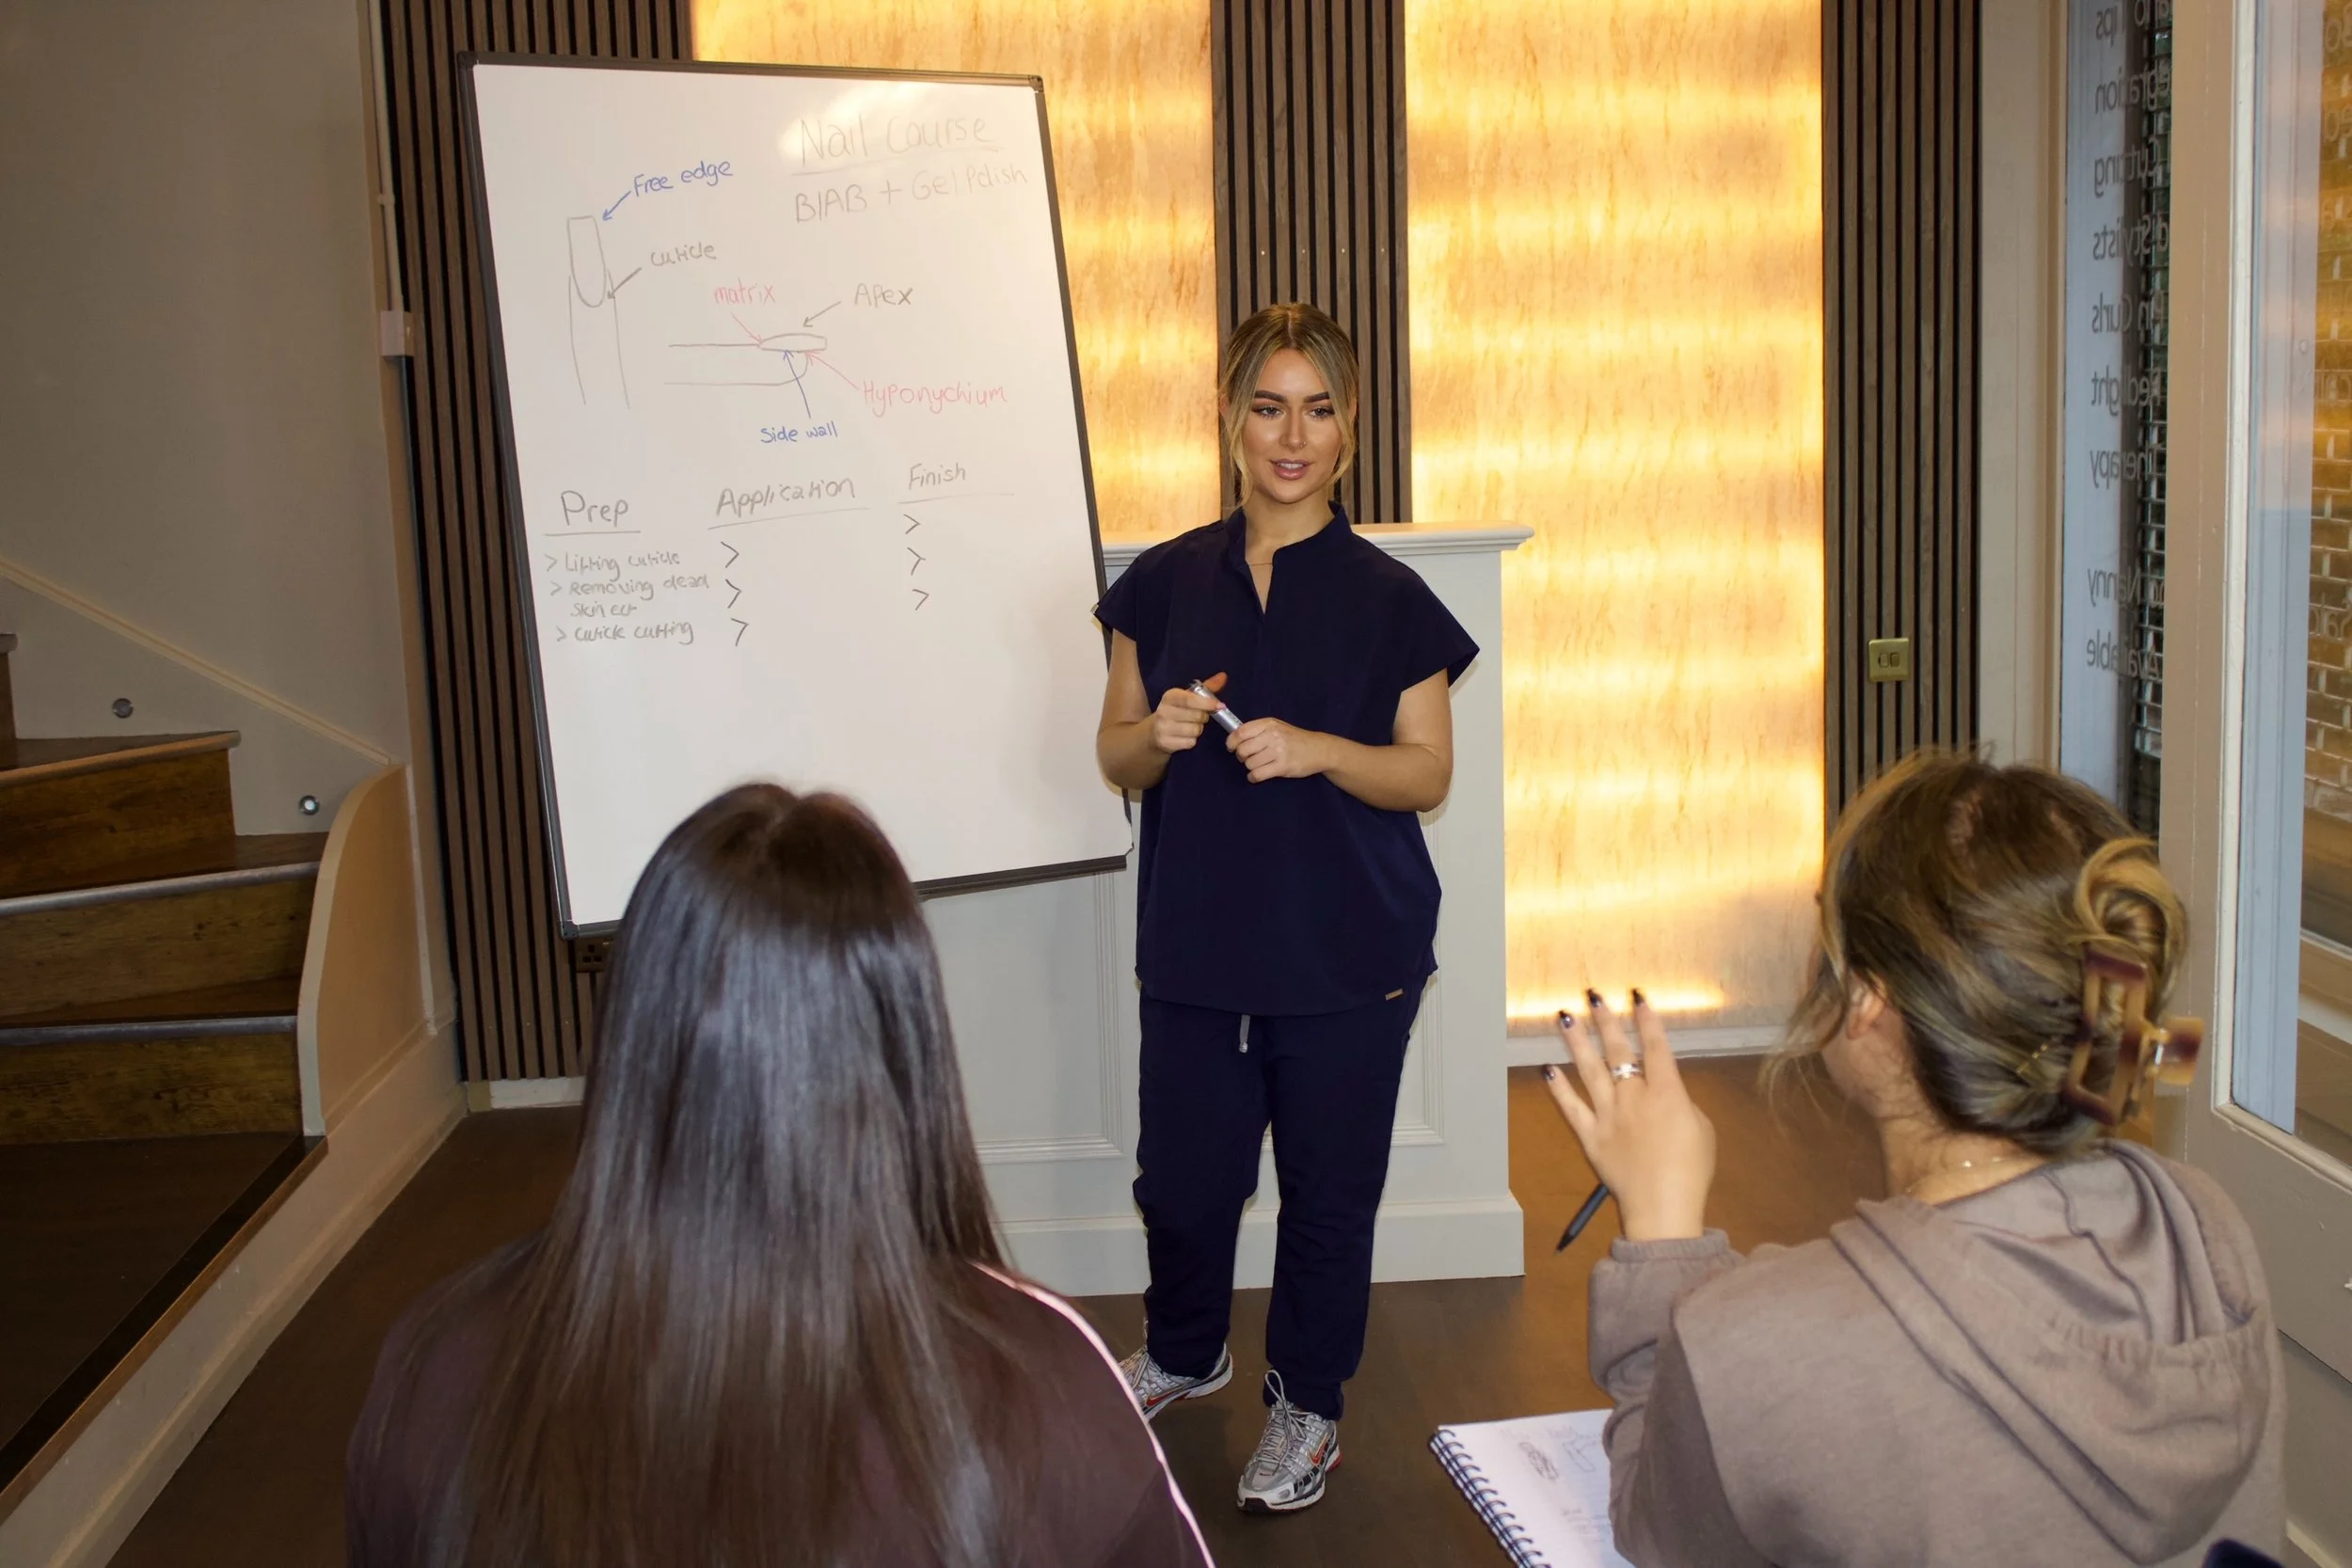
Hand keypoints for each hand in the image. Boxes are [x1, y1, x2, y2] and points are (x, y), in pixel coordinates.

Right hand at [1150, 671, 1227, 754]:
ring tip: (1191, 726)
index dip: (1207, 703)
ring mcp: (1163, 728)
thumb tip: (1223, 676)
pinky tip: (1185, 736)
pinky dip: (1192, 741)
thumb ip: (1206, 687)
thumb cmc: (1177, 710)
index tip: (1220, 706)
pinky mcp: (1165, 743)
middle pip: (1197, 716)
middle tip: (1199, 717)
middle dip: (1203, 717)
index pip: (1190, 699)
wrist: (1155, 731)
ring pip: (1195, 730)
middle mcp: (1164, 711)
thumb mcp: (1188, 697)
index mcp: (1170, 696)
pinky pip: (1190, 742)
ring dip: (1198, 730)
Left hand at [1226, 717, 1329, 782]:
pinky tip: (1257, 775)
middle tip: (1247, 758)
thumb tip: (1234, 737)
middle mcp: (1273, 736)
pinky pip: (1258, 774)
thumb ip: (1258, 730)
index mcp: (1269, 724)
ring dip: (1249, 767)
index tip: (1231, 748)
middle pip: (1243, 749)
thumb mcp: (1277, 727)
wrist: (1319, 750)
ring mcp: (1278, 751)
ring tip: (1258, 765)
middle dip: (1241, 756)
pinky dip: (1253, 777)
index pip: (1241, 732)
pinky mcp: (1282, 766)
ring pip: (1249, 763)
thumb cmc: (1294, 738)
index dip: (1231, 742)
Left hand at [1543, 994, 1715, 1241]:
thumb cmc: (1691, 1169)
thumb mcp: (1701, 1128)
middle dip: (1607, 1020)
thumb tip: (1665, 1092)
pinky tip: (1547, 1068)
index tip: (1637, 996)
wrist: (1664, 1207)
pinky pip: (1571, 1108)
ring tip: (1566, 1016)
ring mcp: (1609, 1116)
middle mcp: (1634, 1097)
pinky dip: (1558, 1088)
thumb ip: (1681, 1102)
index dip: (1647, 1020)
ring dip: (1578, 1042)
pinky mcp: (1591, 1136)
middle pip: (1618, 1051)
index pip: (1655, 1047)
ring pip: (1589, 1071)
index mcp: (1667, 1093)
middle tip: (1594, 996)